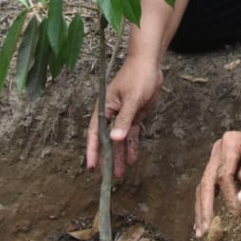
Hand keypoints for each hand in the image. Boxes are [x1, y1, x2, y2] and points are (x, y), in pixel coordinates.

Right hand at [86, 57, 163, 177]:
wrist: (149, 63)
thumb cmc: (138, 76)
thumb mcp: (132, 99)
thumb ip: (124, 120)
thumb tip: (115, 140)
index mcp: (104, 108)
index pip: (95, 133)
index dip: (92, 150)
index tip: (91, 166)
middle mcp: (111, 114)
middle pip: (106, 140)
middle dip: (107, 158)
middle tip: (107, 177)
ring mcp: (123, 116)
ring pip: (119, 140)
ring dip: (120, 155)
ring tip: (120, 173)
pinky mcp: (134, 115)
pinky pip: (131, 134)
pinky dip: (132, 146)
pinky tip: (133, 159)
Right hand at [194, 126, 240, 236]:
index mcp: (230, 143)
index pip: (225, 174)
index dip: (229, 196)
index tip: (236, 214)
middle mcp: (218, 149)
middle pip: (208, 181)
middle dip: (205, 206)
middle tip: (205, 229)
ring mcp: (216, 158)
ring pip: (204, 185)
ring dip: (201, 208)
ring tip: (200, 231)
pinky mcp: (217, 167)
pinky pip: (208, 187)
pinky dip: (204, 203)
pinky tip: (202, 221)